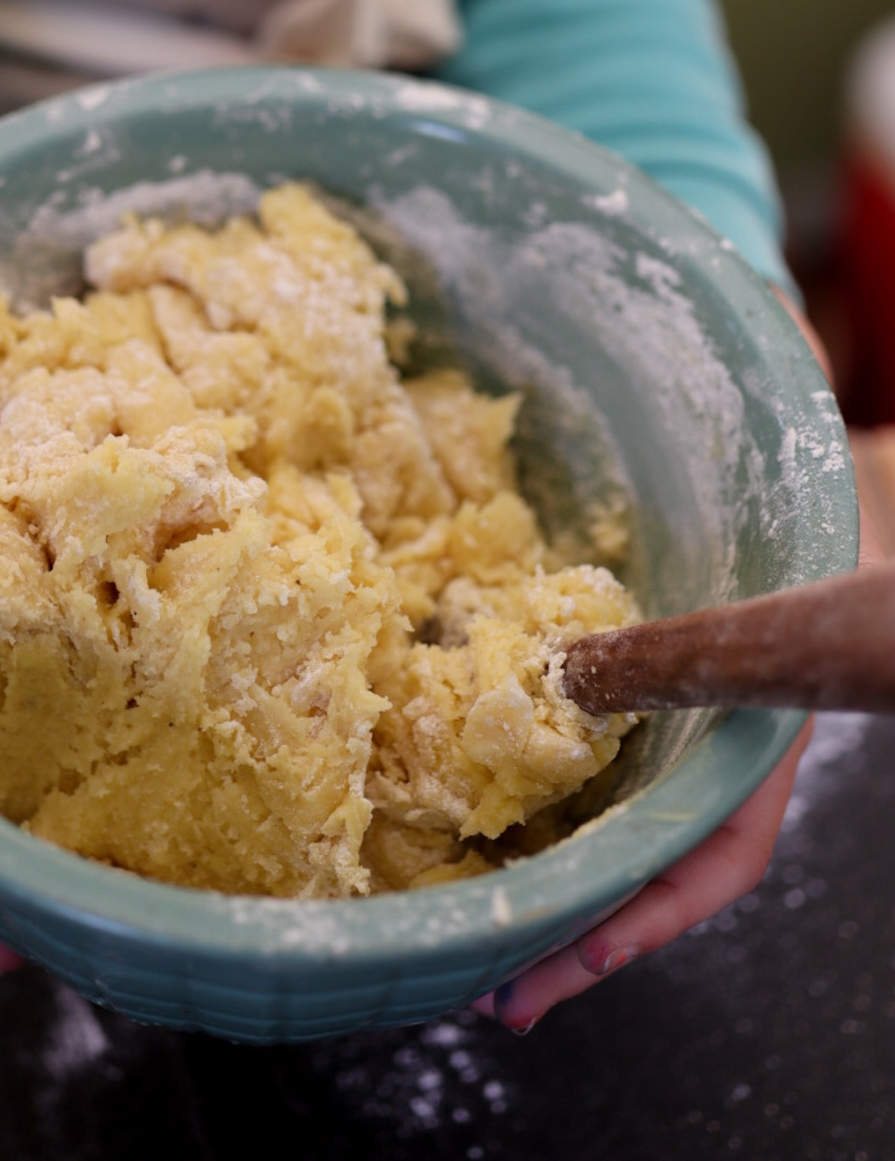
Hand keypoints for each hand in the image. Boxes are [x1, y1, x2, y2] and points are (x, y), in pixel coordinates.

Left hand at [479, 286, 877, 1032]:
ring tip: (482, 968)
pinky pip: (591, 798)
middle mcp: (722, 736)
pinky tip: (479, 872)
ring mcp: (679, 737)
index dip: (663, 884)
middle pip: (665, 862)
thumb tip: (765, 313)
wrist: (820, 496)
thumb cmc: (809, 466)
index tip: (594, 936)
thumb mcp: (790, 413)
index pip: (728, 810)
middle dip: (593, 931)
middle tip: (506, 986)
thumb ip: (782, 369)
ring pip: (626, 848)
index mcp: (770, 694)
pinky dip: (546, 847)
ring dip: (562, 910)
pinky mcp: (629, 718)